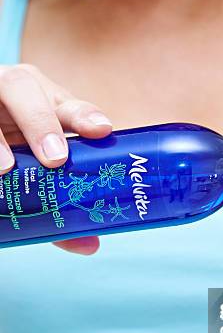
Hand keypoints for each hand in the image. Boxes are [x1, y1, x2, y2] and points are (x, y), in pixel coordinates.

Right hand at [0, 64, 112, 254]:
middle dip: (41, 123)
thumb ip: (61, 201)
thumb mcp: (38, 168)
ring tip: (5, 169)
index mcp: (45, 102)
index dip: (85, 116)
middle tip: (55, 159)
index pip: (68, 104)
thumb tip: (89, 244)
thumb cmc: (18, 150)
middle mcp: (14, 90)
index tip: (103, 131)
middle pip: (25, 88)